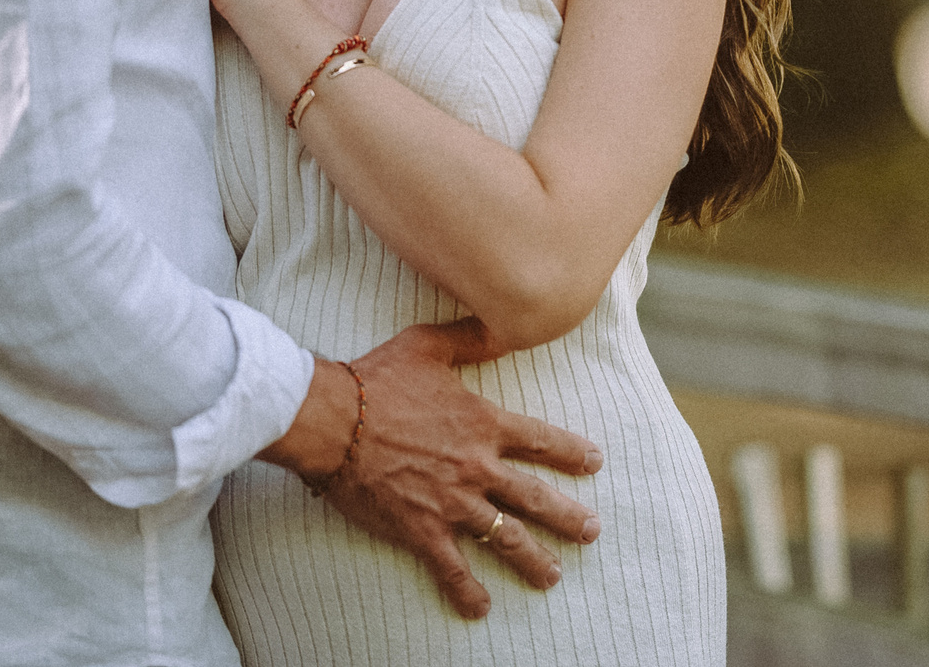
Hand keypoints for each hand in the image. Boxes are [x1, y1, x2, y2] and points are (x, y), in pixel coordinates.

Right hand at [264, 322, 603, 618]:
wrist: (333, 420)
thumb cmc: (376, 380)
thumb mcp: (428, 345)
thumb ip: (471, 338)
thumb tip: (503, 323)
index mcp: (483, 423)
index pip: (540, 441)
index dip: (571, 452)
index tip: (595, 463)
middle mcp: (477, 466)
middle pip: (534, 497)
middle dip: (568, 516)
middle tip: (591, 531)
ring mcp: (452, 501)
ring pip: (505, 537)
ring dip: (533, 559)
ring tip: (553, 574)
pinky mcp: (421, 528)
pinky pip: (451, 567)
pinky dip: (467, 590)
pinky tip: (481, 606)